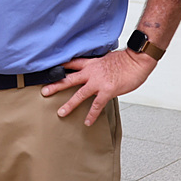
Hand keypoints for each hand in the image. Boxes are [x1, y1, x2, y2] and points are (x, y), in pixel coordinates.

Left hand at [41, 49, 157, 125]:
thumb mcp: (107, 58)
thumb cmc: (126, 59)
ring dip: (69, 104)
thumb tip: (97, 71)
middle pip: (69, 79)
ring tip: (60, 113)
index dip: (60, 67)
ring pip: (79, 94)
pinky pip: (96, 105)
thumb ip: (98, 66)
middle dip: (56, 85)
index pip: (72, 64)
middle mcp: (91, 72)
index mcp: (91, 63)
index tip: (49, 71)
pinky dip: (91, 114)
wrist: (137, 60)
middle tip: (44, 92)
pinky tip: (87, 122)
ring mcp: (98, 82)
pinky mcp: (107, 90)